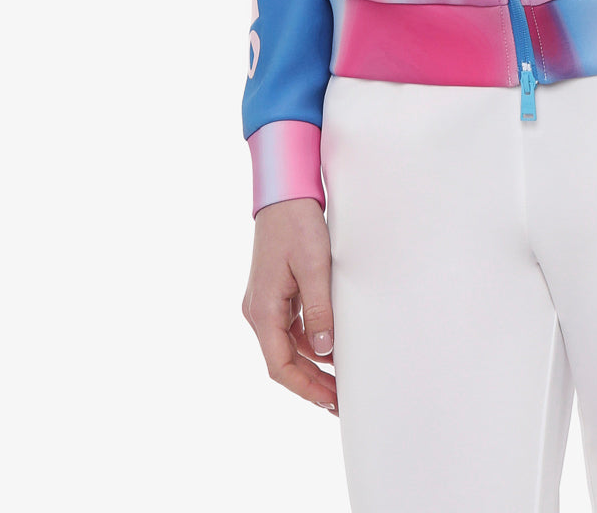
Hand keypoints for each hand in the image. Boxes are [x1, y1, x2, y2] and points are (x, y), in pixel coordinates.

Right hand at [242, 197, 338, 414]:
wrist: (284, 195)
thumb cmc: (297, 225)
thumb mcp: (314, 266)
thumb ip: (319, 309)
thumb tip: (324, 349)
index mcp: (262, 310)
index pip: (279, 365)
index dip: (305, 388)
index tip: (329, 401)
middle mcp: (258, 311)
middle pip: (282, 361)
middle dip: (310, 383)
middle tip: (339, 400)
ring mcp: (264, 303)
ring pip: (286, 347)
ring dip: (310, 365)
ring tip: (338, 380)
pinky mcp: (274, 294)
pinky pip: (289, 329)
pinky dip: (308, 343)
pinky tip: (329, 348)